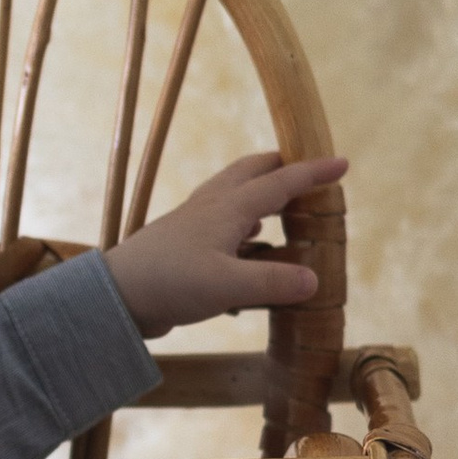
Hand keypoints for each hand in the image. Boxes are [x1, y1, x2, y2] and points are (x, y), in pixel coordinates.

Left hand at [106, 150, 345, 337]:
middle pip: (251, 173)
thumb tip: (314, 279)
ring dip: (260, 194)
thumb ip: (273, 283)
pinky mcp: (183, 246)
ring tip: (281, 205)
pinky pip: (221, 224)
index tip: (341, 162)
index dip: (313, 173)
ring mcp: (194, 224)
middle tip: (306, 170)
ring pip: (233, 195)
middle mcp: (211, 207)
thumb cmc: (169, 283)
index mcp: (228, 208)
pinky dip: (242, 224)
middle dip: (280, 167)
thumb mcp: (227, 286)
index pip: (280, 181)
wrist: (116, 296)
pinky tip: (248, 243)